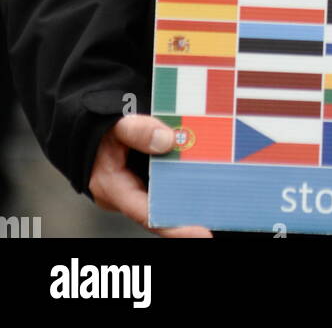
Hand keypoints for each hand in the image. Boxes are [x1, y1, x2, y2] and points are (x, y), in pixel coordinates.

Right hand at [89, 115, 212, 236]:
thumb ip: (137, 130)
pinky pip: (165, 187)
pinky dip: (183, 186)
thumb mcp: (113, 124)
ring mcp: (135, 189)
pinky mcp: (143, 180)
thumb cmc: (96, 128)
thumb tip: (167, 141)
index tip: (202, 234)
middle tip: (219, 220)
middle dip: (188, 218)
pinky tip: (205, 183)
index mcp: (114, 188)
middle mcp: (126, 195)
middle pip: (161, 212)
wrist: (84, 127)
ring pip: (165, 200)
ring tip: (219, 205)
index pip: (147, 214)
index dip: (175, 226)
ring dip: (189, 202)